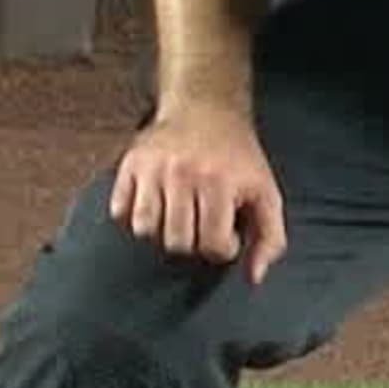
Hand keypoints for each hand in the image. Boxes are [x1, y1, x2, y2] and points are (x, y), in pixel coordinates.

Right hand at [111, 98, 288, 279]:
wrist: (206, 109)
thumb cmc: (238, 159)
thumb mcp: (265, 193)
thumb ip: (269, 239)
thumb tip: (253, 278)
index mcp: (219, 182)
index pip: (212, 245)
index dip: (223, 246)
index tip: (227, 230)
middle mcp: (183, 173)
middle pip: (175, 242)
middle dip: (192, 241)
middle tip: (201, 221)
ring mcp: (153, 168)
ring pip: (144, 230)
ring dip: (161, 230)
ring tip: (178, 214)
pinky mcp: (130, 164)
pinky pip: (119, 211)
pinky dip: (134, 215)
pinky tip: (155, 202)